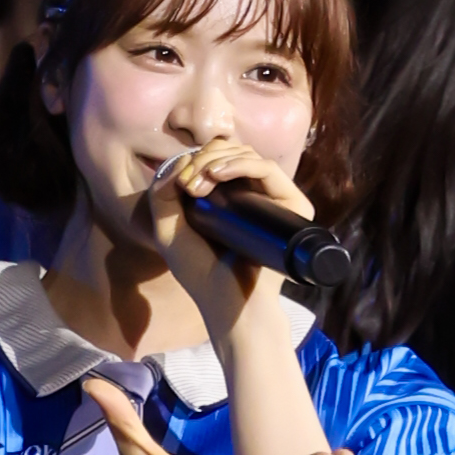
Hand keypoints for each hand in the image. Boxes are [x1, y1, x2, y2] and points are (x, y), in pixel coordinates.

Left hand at [144, 137, 312, 345]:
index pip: (217, 157)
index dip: (195, 159)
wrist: (230, 304)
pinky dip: (241, 163)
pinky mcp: (292, 205)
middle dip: (204, 158)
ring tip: (200, 184)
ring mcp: (274, 198)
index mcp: (230, 196)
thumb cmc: (201, 274)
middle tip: (190, 185)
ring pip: (247, 153)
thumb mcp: (168, 230)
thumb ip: (162, 194)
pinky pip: (267, 168)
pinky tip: (219, 174)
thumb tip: (180, 158)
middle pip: (232, 149)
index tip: (183, 185)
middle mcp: (254, 193)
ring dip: (217, 159)